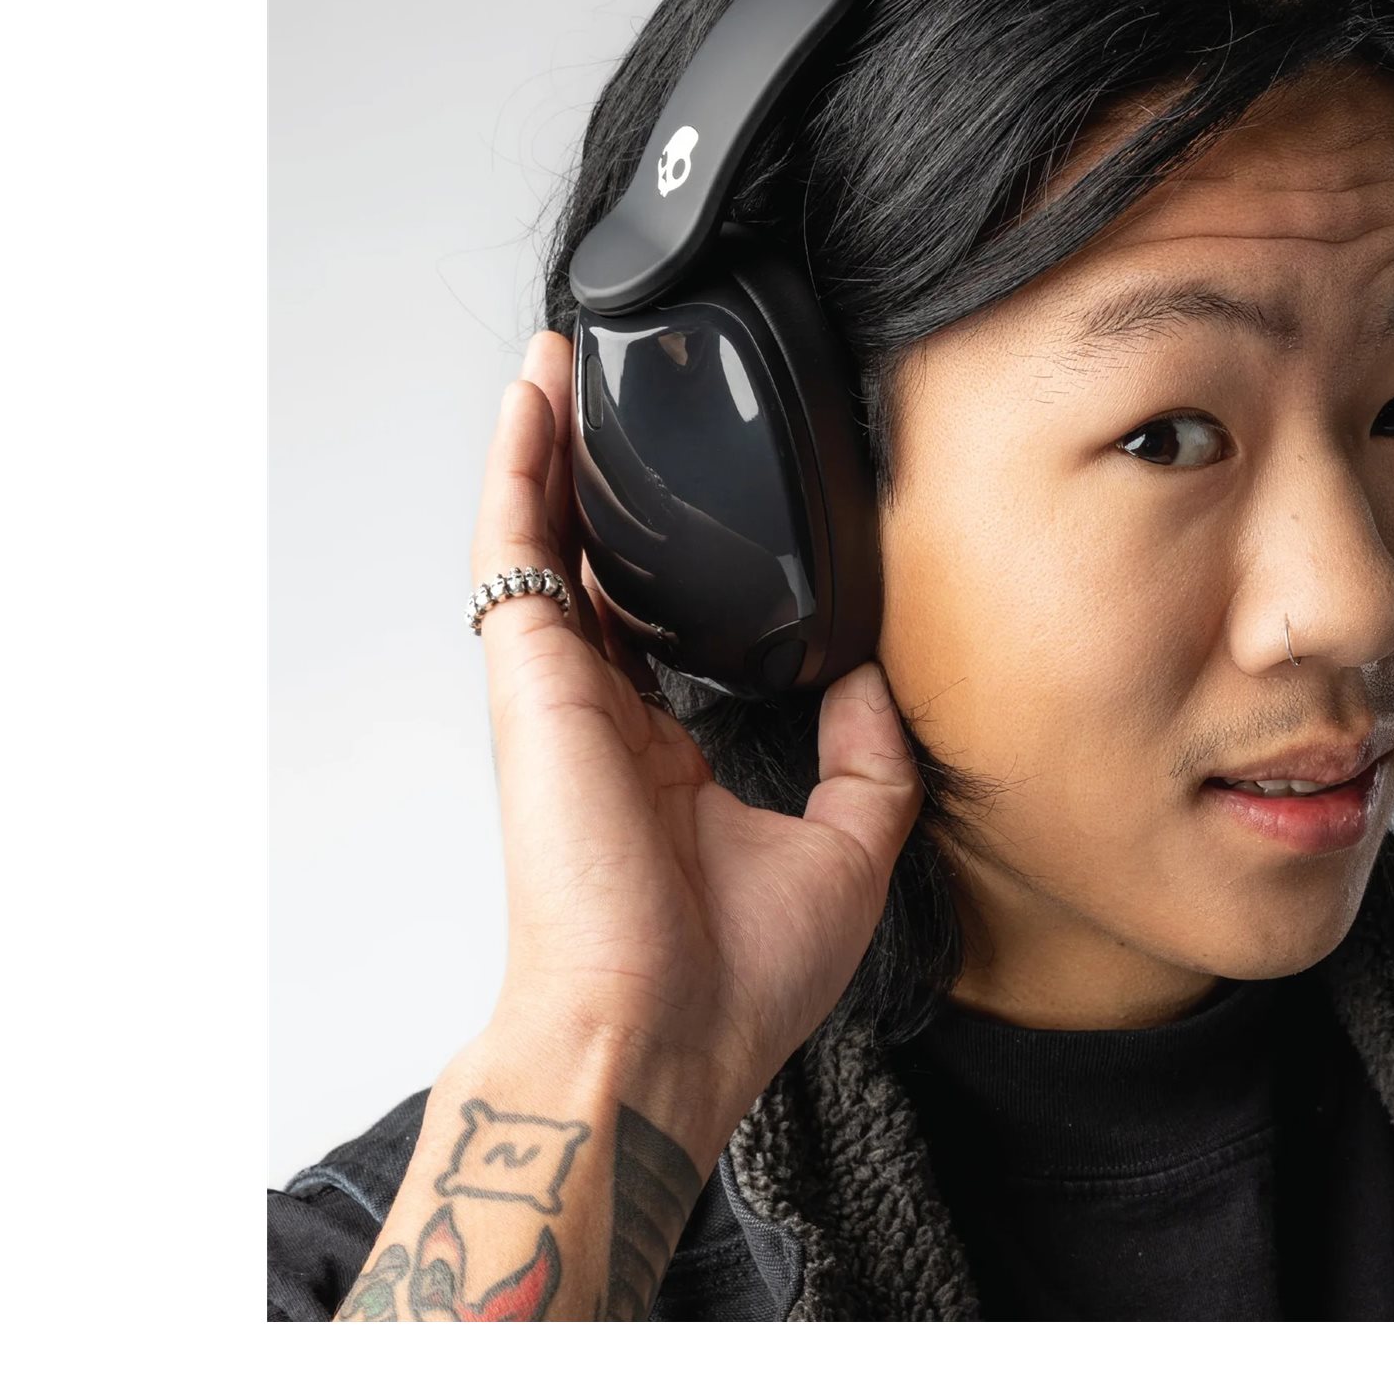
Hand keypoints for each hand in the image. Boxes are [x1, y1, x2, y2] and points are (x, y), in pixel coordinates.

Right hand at [468, 329, 920, 1125]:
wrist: (658, 1036)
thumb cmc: (729, 980)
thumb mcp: (848, 852)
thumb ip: (868, 758)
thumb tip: (875, 674)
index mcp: (668, 757)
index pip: (667, 627)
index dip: (680, 559)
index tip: (712, 501)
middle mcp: (606, 715)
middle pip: (597, 564)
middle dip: (606, 478)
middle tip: (624, 388)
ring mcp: (561, 691)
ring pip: (548, 536)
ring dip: (556, 444)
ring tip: (572, 357)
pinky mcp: (531, 677)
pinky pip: (518, 547)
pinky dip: (522, 467)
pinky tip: (539, 395)